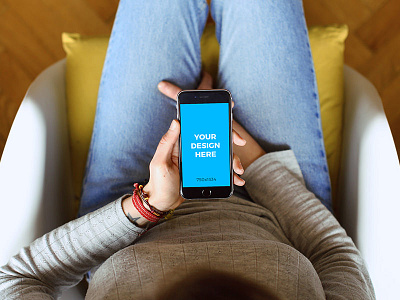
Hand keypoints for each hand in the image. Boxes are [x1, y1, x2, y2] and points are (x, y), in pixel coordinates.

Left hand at [157, 71, 246, 186]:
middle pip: (215, 138)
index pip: (199, 125)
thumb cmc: (158, 182)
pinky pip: (220, 169)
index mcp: (181, 142)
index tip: (227, 113)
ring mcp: (200, 160)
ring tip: (238, 171)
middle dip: (230, 138)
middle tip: (241, 142)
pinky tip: (236, 180)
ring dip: (233, 160)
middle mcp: (192, 148)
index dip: (213, 118)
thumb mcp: (160, 162)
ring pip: (221, 154)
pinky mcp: (205, 171)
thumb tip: (176, 121)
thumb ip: (167, 142)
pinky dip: (230, 174)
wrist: (163, 202)